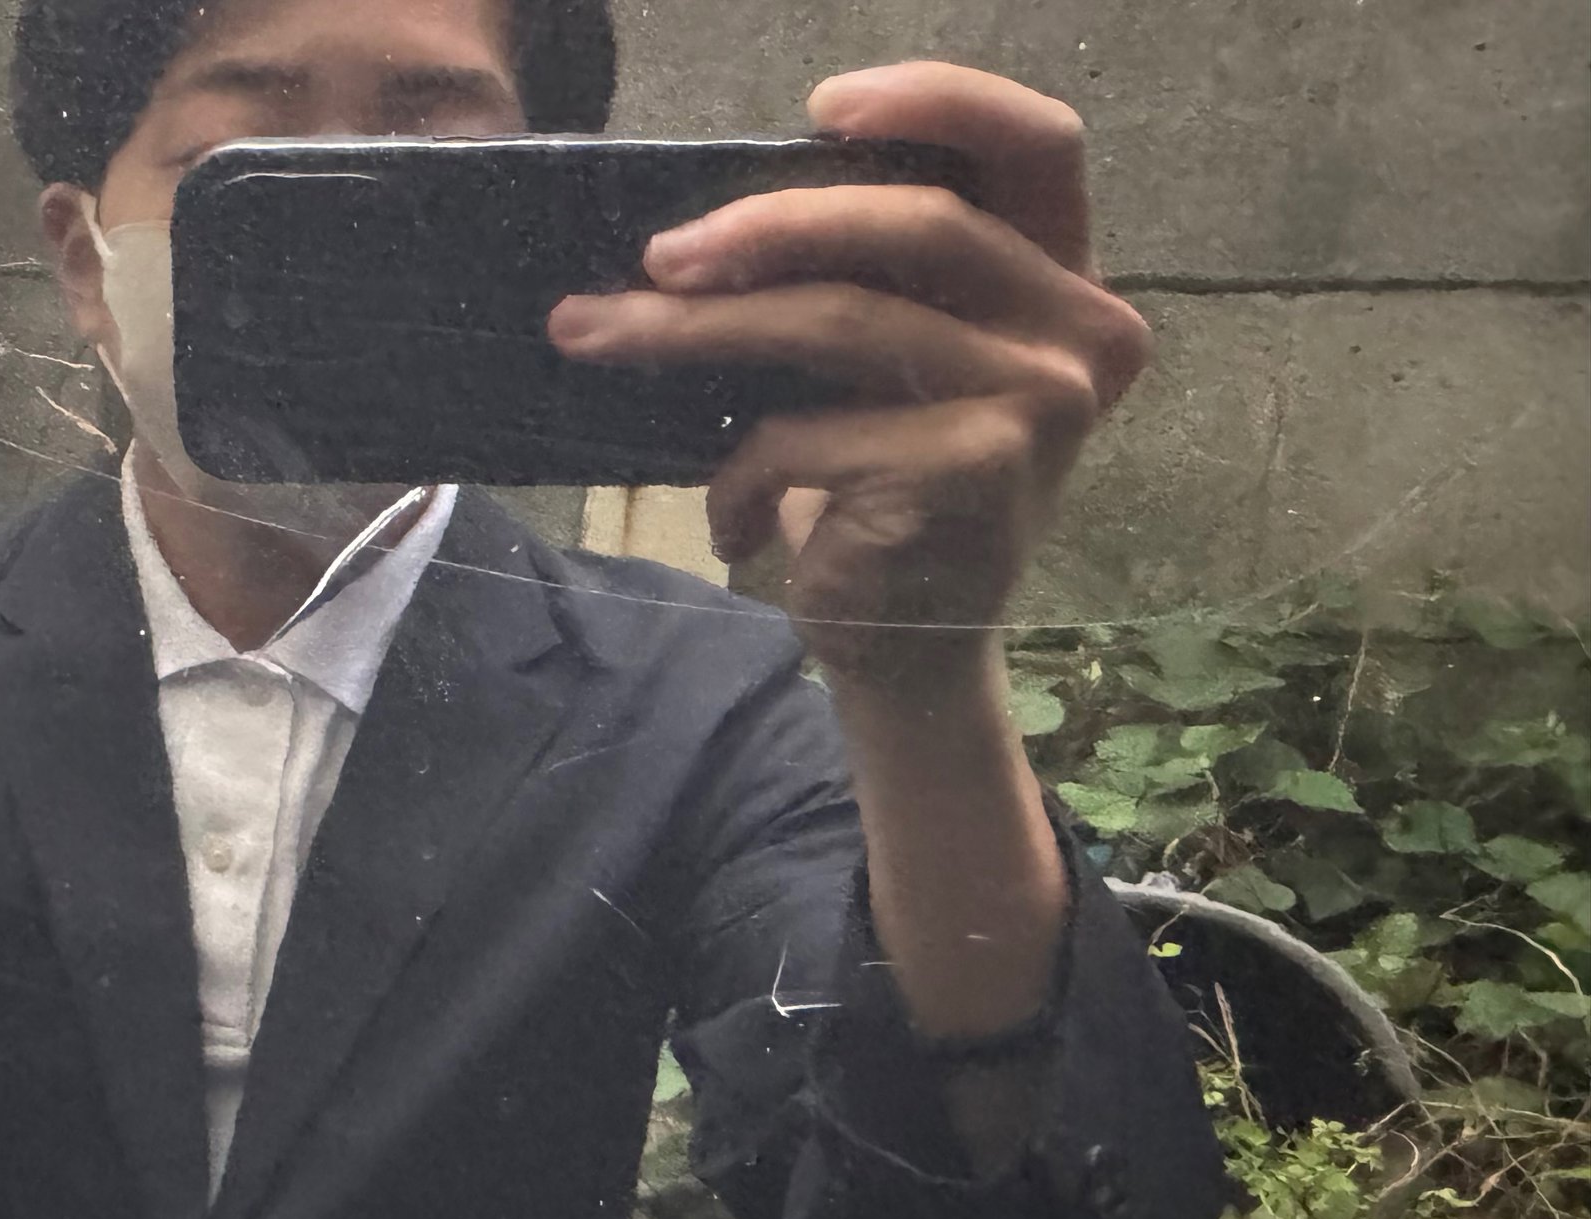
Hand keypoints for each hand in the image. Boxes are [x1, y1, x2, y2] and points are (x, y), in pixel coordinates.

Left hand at [548, 61, 1150, 689]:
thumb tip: (698, 220)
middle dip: (763, 227)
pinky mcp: (978, 471)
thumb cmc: (881, 492)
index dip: (939, 99)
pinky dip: (743, 471)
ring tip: (601, 335)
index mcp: (1063, 280)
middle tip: (656, 258)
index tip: (821, 109)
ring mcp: (1041, 402)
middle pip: (916, 222)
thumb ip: (861, 281)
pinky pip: (813, 434)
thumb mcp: (885, 369)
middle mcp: (1081, 331)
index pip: (1037, 144)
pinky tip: (731, 518)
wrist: (911, 653)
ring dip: (696, 330)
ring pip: (841, 322)